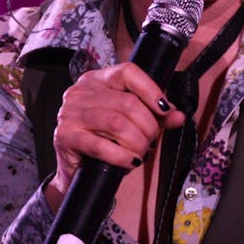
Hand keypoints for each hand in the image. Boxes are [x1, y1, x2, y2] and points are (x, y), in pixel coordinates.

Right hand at [45, 63, 185, 208]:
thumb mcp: (133, 124)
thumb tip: (178, 116)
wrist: (77, 171)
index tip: (165, 110)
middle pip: (127, 102)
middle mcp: (80, 92)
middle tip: (151, 141)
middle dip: (147, 125)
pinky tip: (130, 162)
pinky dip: (122, 156)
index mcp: (97, 80)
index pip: (128, 72)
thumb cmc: (104, 141)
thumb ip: (156, 118)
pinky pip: (101, 145)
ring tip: (141, 153)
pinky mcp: (65, 136)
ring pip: (116, 123)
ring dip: (137, 142)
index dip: (151, 90)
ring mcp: (70, 113)